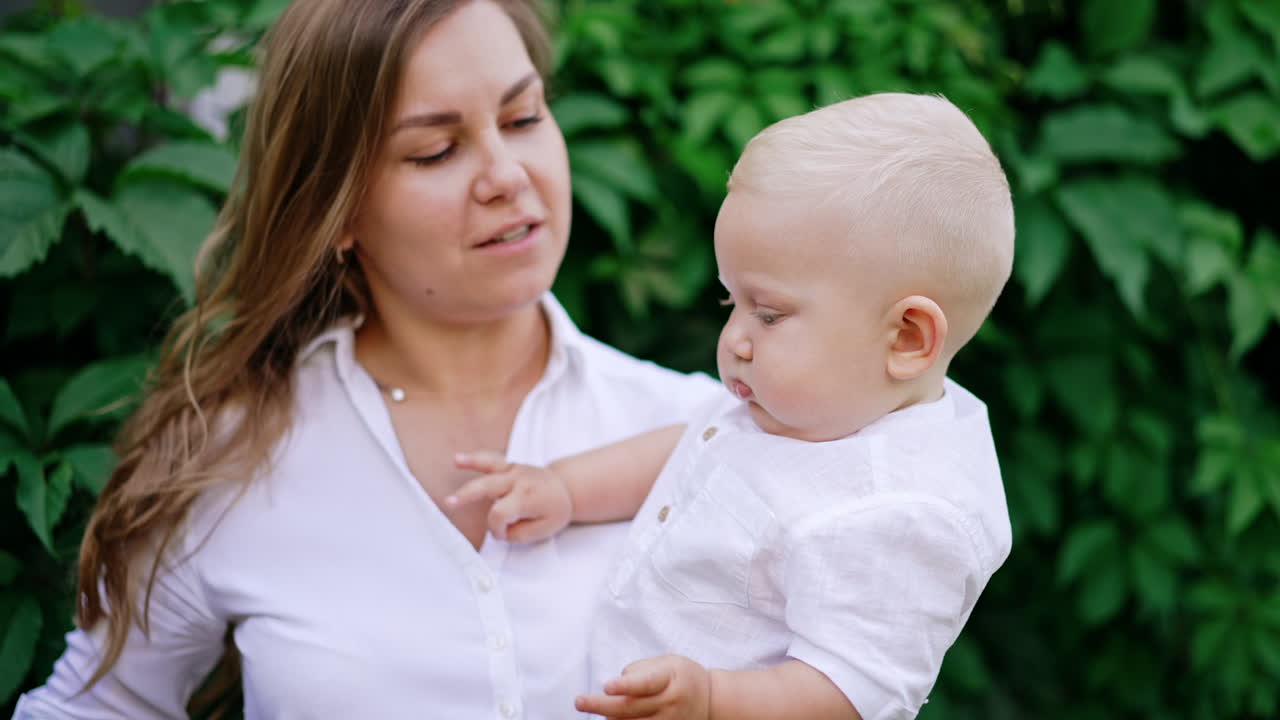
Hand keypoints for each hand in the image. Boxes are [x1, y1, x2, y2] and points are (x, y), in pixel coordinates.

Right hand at [449, 451, 572, 541]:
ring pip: (490, 467)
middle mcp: (518, 480)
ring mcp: (514, 470)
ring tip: (456, 460)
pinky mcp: (509, 466)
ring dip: (471, 464)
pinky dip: (475, 459)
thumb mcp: (545, 530)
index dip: (496, 528)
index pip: (500, 514)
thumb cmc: (555, 510)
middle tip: (450, 503)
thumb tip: (500, 531)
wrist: (567, 488)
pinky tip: (458, 459)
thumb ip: (520, 534)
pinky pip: (491, 460)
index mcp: (527, 497)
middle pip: (488, 487)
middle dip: (468, 495)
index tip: (503, 535)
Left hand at [574, 654, 710, 718]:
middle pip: (631, 707)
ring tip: (588, 707)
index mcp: (670, 679)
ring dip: (608, 719)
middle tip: (579, 701)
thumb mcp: (666, 662)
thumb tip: (614, 687)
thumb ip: (640, 671)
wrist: (712, 700)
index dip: (625, 685)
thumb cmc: (682, 675)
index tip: (606, 686)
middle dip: (602, 705)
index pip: (646, 683)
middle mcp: (669, 703)